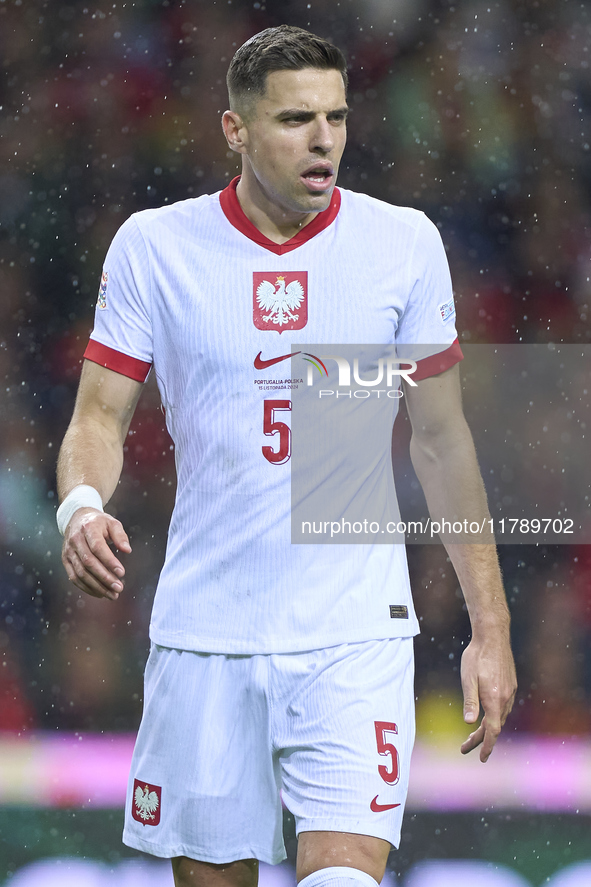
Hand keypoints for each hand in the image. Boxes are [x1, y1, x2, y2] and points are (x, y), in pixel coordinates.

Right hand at [61, 508, 131, 599]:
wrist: (77, 518)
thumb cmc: (99, 523)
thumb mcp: (112, 523)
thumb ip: (120, 536)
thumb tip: (127, 550)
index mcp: (88, 528)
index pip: (97, 548)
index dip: (109, 561)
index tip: (122, 573)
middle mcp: (75, 540)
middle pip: (89, 563)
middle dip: (105, 578)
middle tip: (119, 588)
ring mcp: (68, 551)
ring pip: (81, 573)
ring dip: (97, 587)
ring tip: (112, 594)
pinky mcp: (65, 560)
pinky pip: (74, 577)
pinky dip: (87, 588)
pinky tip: (100, 593)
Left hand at [460, 631, 516, 761]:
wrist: (493, 636)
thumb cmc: (477, 656)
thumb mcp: (468, 678)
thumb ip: (470, 701)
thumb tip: (469, 723)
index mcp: (494, 700)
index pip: (492, 731)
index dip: (487, 746)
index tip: (482, 759)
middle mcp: (505, 698)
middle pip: (495, 726)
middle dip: (481, 739)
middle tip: (465, 747)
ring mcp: (510, 692)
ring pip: (500, 717)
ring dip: (488, 728)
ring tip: (473, 734)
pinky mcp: (510, 685)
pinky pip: (504, 707)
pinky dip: (494, 716)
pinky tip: (486, 714)